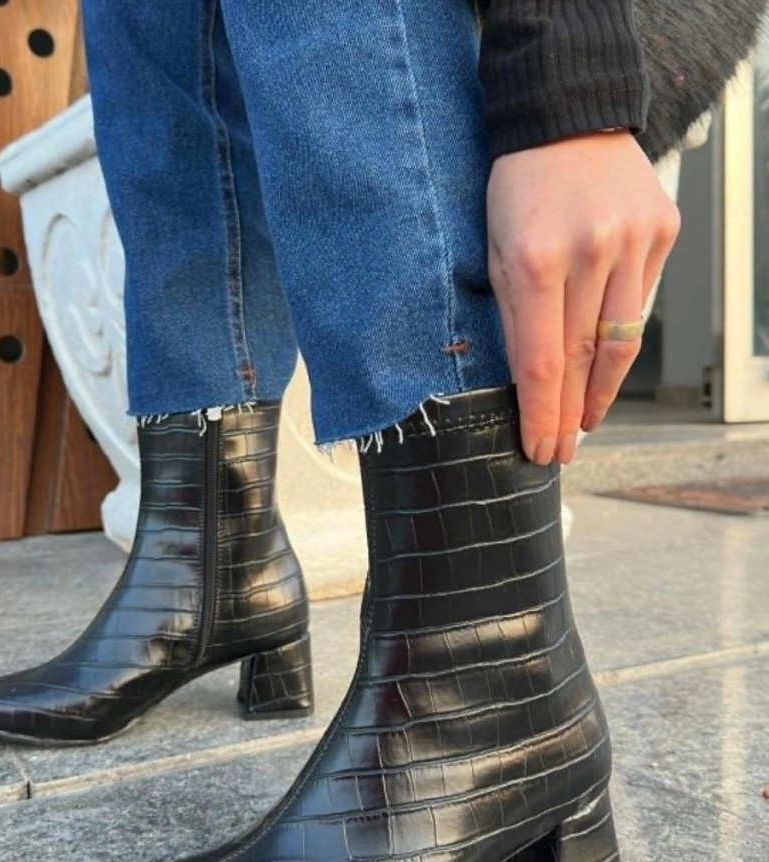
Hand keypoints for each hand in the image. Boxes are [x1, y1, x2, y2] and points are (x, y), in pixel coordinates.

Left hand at [487, 131, 680, 464]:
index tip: (538, 449)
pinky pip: (640, 303)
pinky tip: (604, 366)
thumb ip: (511, 316)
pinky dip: (620, 339)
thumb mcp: (493, 252)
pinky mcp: (663, 230)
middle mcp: (591, 251)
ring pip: (622, 340)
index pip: (542, 361)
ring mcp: (634, 240)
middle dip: (569, 414)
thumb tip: (527, 382)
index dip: (542, 414)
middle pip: (583, 359)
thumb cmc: (517, 189)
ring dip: (601, 391)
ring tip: (584, 421)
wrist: (568, 117)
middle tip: (561, 451)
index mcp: (536, 259)